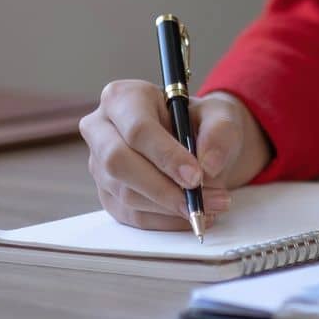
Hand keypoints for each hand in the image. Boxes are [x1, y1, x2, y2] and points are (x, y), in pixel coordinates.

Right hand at [80, 80, 273, 230]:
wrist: (194, 139)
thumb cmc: (200, 121)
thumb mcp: (219, 115)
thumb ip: (219, 133)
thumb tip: (208, 165)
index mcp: (123, 98)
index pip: (137, 129)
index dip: (166, 156)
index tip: (196, 177)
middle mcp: (100, 129)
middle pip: (118, 162)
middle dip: (163, 188)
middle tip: (199, 201)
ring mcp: (98, 163)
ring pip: (125, 193)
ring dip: (169, 208)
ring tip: (208, 207)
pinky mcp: (107, 193)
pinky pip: (130, 215)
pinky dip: (163, 221)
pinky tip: (188, 216)